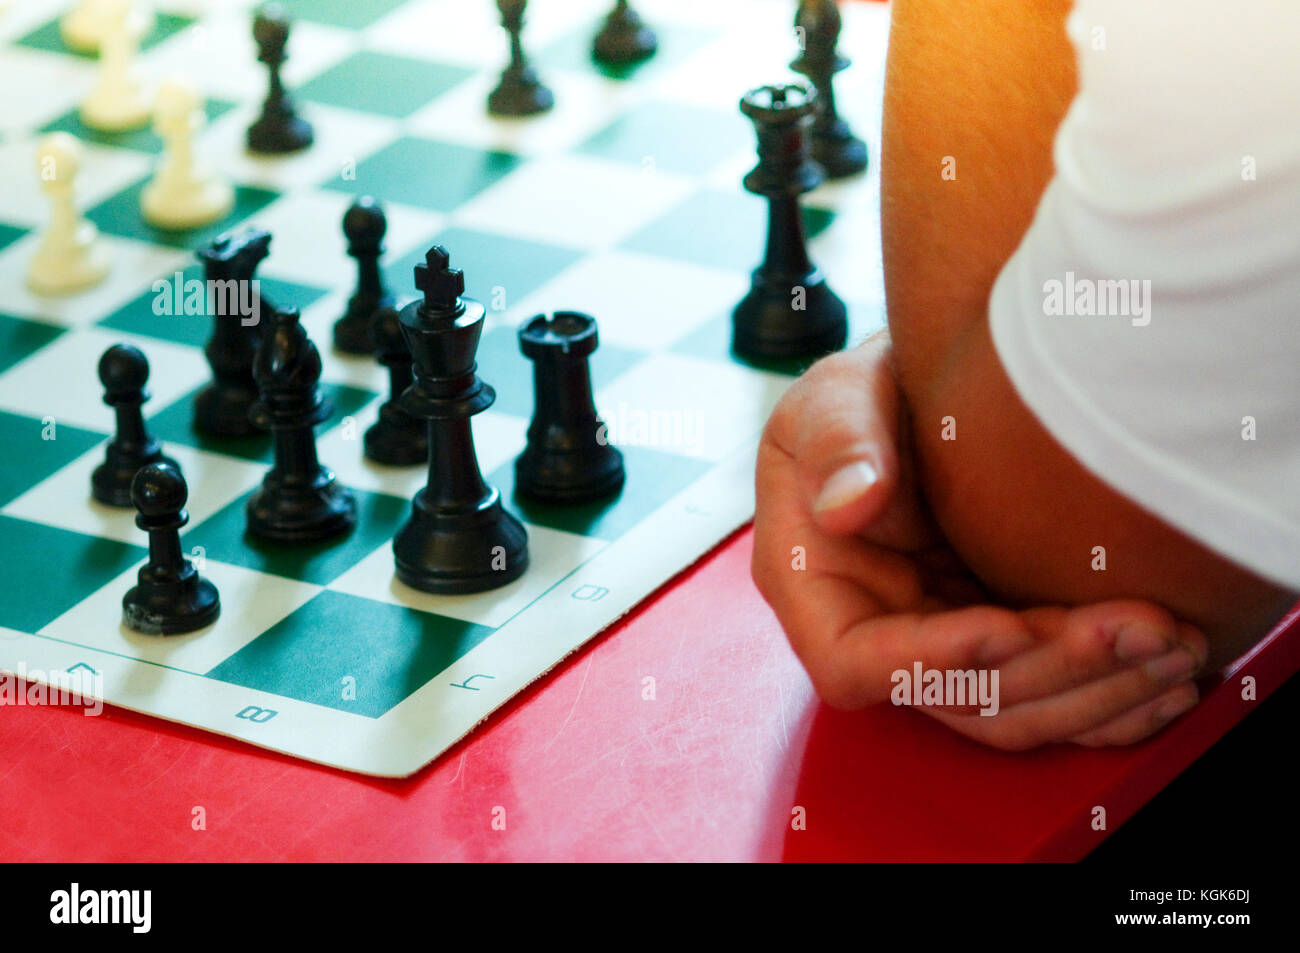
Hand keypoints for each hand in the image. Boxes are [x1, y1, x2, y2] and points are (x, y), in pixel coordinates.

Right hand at [751, 332, 1208, 749]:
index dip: (930, 662)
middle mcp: (875, 633)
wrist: (921, 392)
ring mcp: (940, 645)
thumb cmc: (858, 399)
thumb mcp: (832, 399)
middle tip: (1140, 628)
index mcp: (811, 588)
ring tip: (1175, 644)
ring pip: (1015, 709)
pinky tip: (1171, 674)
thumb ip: (834, 444)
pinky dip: (1111, 698)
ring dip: (1098, 691)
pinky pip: (1051, 697)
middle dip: (1052, 673)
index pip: (854, 664)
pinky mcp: (997, 641)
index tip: (1009, 624)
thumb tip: (845, 507)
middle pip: (956, 699)